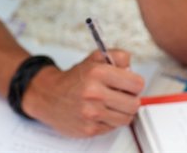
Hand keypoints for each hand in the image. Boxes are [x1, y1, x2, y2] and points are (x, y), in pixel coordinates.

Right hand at [22, 49, 143, 137]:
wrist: (50, 96)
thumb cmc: (74, 78)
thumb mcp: (95, 58)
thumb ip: (117, 57)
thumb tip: (132, 68)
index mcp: (97, 72)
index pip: (136, 83)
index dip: (135, 83)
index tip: (129, 83)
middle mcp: (94, 93)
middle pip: (134, 103)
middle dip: (130, 98)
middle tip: (121, 94)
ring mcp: (91, 113)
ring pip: (127, 118)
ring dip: (122, 111)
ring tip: (111, 103)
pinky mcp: (89, 129)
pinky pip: (114, 127)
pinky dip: (110, 120)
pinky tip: (101, 112)